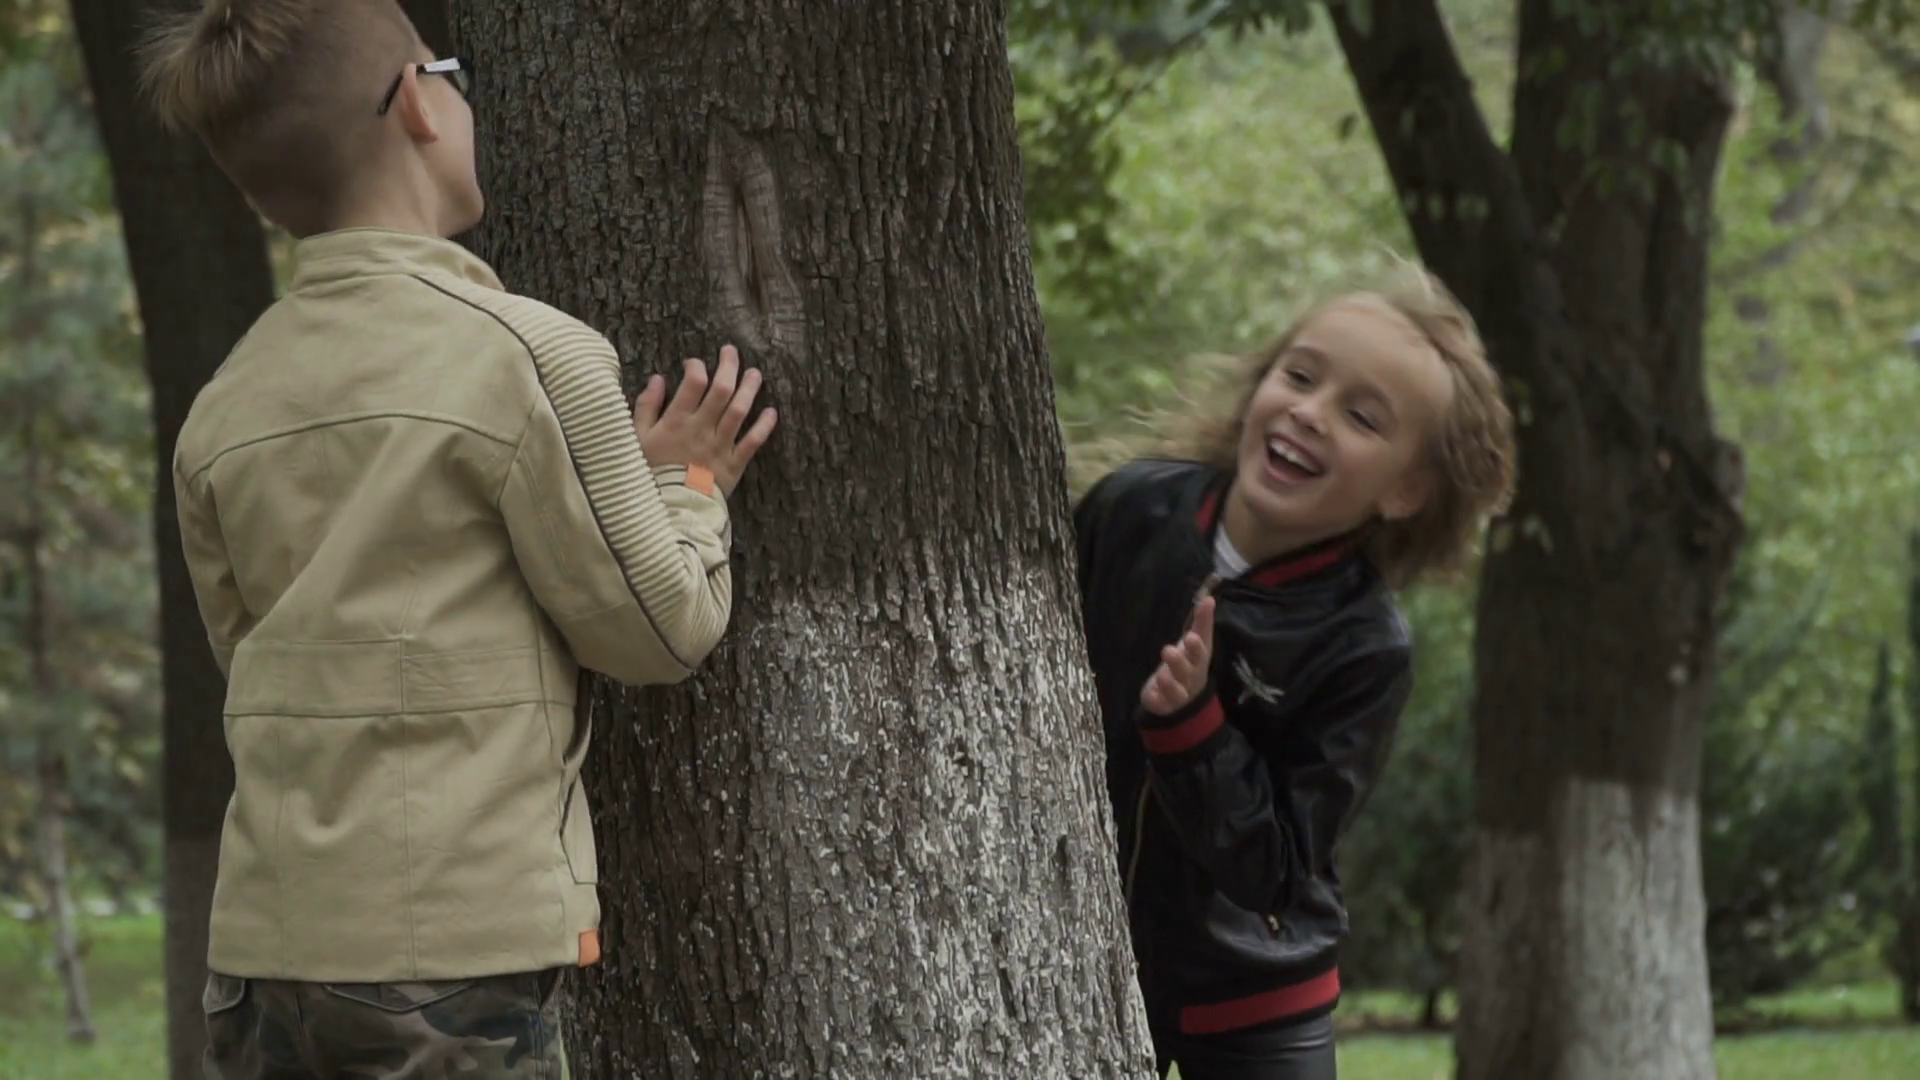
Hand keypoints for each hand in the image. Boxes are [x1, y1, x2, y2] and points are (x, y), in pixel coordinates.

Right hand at [633, 344, 777, 494]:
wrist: (670, 510)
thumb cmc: (650, 474)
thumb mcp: (636, 439)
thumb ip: (646, 408)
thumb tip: (656, 379)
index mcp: (677, 421)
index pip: (693, 383)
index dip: (697, 367)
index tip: (695, 363)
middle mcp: (702, 429)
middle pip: (721, 390)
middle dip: (728, 367)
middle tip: (732, 352)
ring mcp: (720, 446)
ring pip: (739, 411)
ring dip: (749, 389)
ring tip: (756, 374)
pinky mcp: (734, 464)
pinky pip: (753, 442)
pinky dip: (764, 427)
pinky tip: (771, 412)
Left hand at [1141, 596, 1214, 716]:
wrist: (1183, 700)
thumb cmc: (1189, 664)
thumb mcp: (1196, 645)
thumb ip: (1202, 623)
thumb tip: (1208, 598)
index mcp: (1199, 663)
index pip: (1201, 655)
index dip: (1196, 648)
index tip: (1190, 637)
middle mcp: (1191, 680)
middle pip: (1187, 672)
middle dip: (1179, 663)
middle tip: (1168, 650)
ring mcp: (1178, 695)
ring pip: (1176, 691)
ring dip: (1169, 683)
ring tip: (1161, 674)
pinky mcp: (1163, 705)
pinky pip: (1161, 705)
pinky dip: (1157, 701)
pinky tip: (1152, 696)